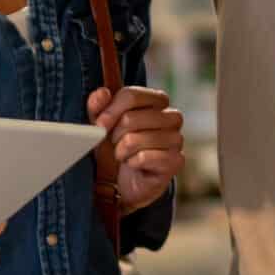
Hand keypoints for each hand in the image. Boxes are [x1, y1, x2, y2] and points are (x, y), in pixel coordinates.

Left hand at [87, 86, 184, 212]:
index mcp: (157, 101)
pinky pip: (146, 157)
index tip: (100, 124)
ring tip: (123, 154)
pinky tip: (133, 164)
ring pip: (138, 139)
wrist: (122, 182)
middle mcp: (172, 117)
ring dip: (122, 150)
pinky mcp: (176, 161)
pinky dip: (132, 163)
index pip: (131, 95)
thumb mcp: (101, 124)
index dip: (111, 110)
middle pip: (132, 118)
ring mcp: (177, 139)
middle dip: (115, 133)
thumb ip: (98, 105)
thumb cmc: (115, 147)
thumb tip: (102, 93)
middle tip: (114, 143)